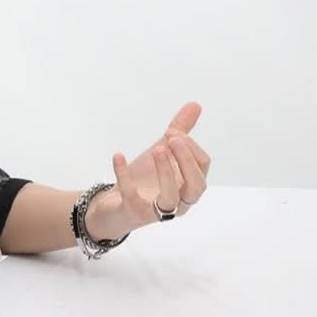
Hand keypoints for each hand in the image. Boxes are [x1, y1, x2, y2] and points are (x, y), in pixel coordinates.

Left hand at [91, 102, 212, 236]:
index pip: (202, 166)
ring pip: (170, 198)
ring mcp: (156, 210)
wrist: (114, 206)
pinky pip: (131, 196)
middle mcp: (179, 202)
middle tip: (171, 139)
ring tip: (157, 149)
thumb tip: (195, 105)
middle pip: (196, 185)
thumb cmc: (144, 180)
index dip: (190, 146)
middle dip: (186, 161)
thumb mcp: (161, 152)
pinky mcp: (133, 212)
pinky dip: (124, 174)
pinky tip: (118, 155)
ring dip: (166, 172)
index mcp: (188, 185)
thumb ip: (179, 132)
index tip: (172, 131)